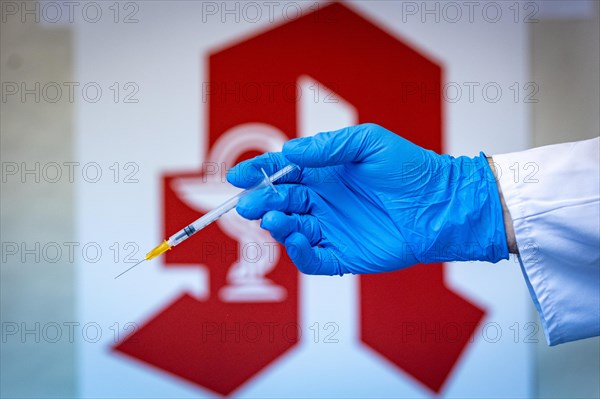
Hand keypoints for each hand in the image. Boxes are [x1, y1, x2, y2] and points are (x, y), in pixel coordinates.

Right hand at [227, 124, 507, 274]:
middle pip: (280, 201)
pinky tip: (295, 237)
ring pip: (291, 230)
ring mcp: (331, 229)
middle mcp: (323, 201)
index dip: (258, 174)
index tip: (237, 177)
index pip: (282, 173)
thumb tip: (288, 152)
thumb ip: (328, 147)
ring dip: (277, 224)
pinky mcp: (342, 256)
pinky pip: (311, 258)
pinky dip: (297, 251)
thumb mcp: (368, 142)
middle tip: (249, 203)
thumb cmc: (408, 168)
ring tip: (275, 218)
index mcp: (325, 173)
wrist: (441, 204)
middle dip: (261, 201)